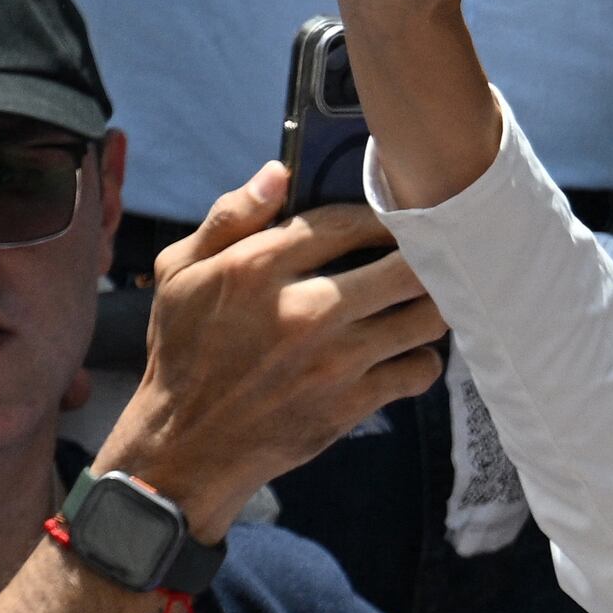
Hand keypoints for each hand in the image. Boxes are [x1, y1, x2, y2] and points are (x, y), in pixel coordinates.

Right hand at [91, 171, 445, 532]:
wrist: (188, 441)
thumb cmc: (183, 348)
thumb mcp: (180, 271)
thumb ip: (230, 217)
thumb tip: (279, 172)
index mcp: (259, 268)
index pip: (348, 223)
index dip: (379, 218)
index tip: (387, 222)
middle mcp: (304, 310)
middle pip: (407, 268)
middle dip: (423, 258)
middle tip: (425, 258)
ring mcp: (334, 361)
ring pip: (426, 319)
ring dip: (432, 306)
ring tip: (419, 300)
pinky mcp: (352, 402)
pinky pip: (420, 370)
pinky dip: (422, 358)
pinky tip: (404, 350)